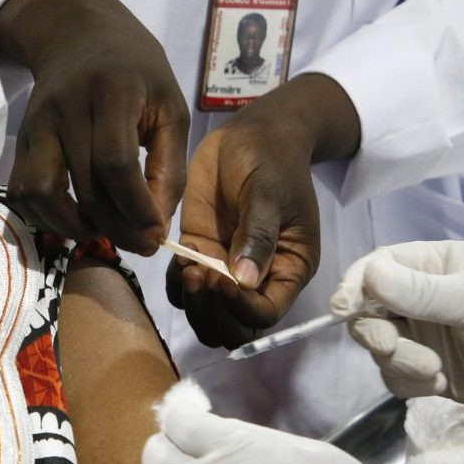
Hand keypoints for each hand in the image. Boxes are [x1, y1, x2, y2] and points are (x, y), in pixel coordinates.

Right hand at [0, 0, 189, 253]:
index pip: (116, 162)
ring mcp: (36, 125)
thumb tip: (155, 228)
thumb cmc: (138, 74)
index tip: (156, 235)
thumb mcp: (170, 108)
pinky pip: (23, 192)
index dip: (136, 207)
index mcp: (111, 91)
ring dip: (72, 226)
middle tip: (140, 243)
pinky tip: (77, 217)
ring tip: (104, 230)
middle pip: (84, 186)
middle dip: (116, 227)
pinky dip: (47, 218)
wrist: (80, 36)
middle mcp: (65, 108)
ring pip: (41, 193)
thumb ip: (169, 168)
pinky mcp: (21, 140)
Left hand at [166, 74, 358, 344]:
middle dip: (212, 313)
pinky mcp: (199, 253)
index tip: (221, 280)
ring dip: (192, 303)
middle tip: (198, 276)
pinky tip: (178, 257)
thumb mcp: (269, 193)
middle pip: (235, 327)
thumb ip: (257, 234)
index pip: (265, 314)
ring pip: (206, 314)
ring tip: (187, 266)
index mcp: (288, 269)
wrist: (251, 136)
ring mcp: (224, 269)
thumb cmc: (271, 161)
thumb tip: (245, 280)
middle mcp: (256, 278)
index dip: (241, 308)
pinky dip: (176, 284)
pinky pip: (183, 287)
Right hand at [337, 241, 463, 431]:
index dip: (356, 285)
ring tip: (432, 370)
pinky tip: (439, 383)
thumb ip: (419, 292)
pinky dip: (409, 382)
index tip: (345, 309)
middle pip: (370, 309)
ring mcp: (426, 334)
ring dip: (398, 361)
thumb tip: (366, 274)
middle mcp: (424, 297)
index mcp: (435, 264)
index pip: (378, 266)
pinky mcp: (430, 370)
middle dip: (376, 331)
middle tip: (393, 346)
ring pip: (380, 346)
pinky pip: (395, 376)